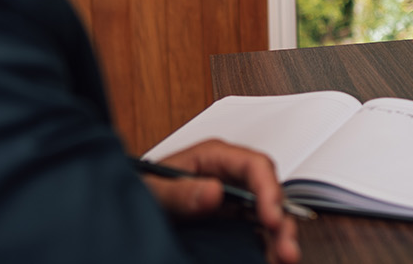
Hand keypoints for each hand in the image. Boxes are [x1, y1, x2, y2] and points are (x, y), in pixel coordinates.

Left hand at [142, 139, 300, 263]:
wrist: (128, 211)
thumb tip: (214, 191)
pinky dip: (268, 246)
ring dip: (280, 235)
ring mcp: (233, 202)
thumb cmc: (141, 188)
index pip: (255, 166)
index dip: (269, 190)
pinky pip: (258, 232)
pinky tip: (271, 258)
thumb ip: (179, 190)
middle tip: (284, 245)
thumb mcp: (152, 188)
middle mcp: (229, 178)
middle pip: (268, 192)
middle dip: (281, 219)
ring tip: (284, 257)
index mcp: (214, 158)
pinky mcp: (231, 223)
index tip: (270, 217)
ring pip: (269, 214)